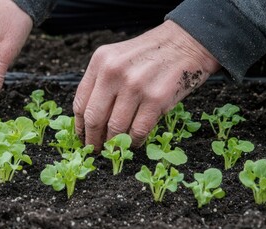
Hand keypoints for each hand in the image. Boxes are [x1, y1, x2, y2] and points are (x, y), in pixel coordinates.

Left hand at [73, 20, 220, 149]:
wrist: (185, 43)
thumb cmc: (150, 54)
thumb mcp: (117, 57)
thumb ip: (101, 82)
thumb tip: (89, 120)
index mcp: (100, 61)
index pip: (80, 102)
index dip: (80, 126)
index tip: (82, 136)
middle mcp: (114, 72)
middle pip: (94, 118)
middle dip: (93, 140)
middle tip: (96, 149)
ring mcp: (135, 85)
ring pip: (115, 128)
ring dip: (114, 144)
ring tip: (115, 148)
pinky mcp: (156, 99)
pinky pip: (138, 131)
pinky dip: (134, 141)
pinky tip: (134, 142)